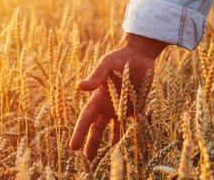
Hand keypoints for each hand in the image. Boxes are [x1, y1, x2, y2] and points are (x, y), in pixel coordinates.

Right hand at [68, 33, 166, 158]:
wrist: (140, 53)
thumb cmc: (120, 56)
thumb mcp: (106, 64)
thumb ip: (96, 76)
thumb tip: (80, 86)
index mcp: (98, 97)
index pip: (86, 119)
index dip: (79, 132)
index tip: (73, 147)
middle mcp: (109, 104)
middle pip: (98, 128)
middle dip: (93, 143)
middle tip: (89, 160)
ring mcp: (123, 106)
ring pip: (116, 129)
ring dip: (114, 141)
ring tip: (114, 156)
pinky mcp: (137, 105)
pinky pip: (135, 122)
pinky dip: (135, 131)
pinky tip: (136, 141)